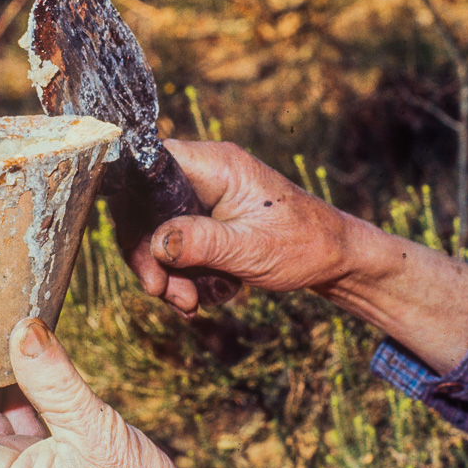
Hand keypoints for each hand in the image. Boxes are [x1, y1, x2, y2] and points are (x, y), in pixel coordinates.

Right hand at [124, 140, 352, 313]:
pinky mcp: (208, 218)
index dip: (132, 206)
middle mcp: (205, 173)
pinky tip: (196, 298)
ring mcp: (205, 196)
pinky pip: (176, 243)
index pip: (149, 166)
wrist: (336, 259)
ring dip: (166, 272)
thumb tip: (157, 243)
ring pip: (158, 230)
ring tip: (189, 303)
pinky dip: (180, 274)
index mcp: (216, 164)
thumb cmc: (304, 245)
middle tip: (163, 292)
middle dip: (150, 255)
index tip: (142, 254)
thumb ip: (201, 243)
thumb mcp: (250, 249)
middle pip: (146, 206)